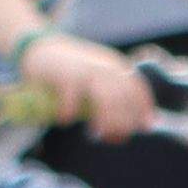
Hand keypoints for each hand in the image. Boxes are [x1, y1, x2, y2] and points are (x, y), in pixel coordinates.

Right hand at [15, 28, 154, 140]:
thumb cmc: (73, 71)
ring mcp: (84, 70)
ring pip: (104, 99)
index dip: (143, 107)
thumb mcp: (98, 79)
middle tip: (112, 138)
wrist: (42, 49)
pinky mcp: (64, 75)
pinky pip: (71, 100)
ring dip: (105, 120)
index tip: (145, 126)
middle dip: (122, 122)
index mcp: (114, 67)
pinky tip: (65, 120)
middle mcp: (103, 67)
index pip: (136, 88)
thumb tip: (127, 130)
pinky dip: (69, 114)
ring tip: (95, 134)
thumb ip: (112, 99)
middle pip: (122, 98)